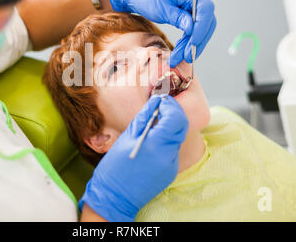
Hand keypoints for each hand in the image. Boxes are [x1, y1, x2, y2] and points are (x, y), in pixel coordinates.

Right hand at [79, 95, 188, 221]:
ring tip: (153, 124)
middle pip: (181, 126)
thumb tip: (155, 101)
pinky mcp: (171, 172)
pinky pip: (172, 150)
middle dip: (173, 113)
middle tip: (160, 107)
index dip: (170, 105)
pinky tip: (151, 142)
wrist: (114, 197)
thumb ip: (144, 117)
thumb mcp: (127, 137)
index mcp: (156, 145)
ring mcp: (172, 165)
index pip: (175, 117)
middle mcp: (169, 155)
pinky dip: (165, 141)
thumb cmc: (115, 167)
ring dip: (169, 127)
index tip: (161, 99)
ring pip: (177, 137)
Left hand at [108, 0, 216, 66]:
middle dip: (197, 41)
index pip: (205, 9)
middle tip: (187, 56)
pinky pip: (194, 30)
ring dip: (192, 45)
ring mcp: (194, 5)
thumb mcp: (160, 9)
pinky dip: (188, 42)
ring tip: (179, 58)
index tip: (193, 42)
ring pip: (201, 29)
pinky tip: (181, 52)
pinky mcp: (190, 14)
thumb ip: (178, 17)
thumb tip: (192, 28)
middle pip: (206, 21)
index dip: (201, 27)